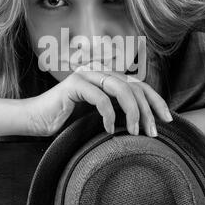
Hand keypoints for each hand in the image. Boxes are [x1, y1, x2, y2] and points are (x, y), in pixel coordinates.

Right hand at [26, 62, 172, 136]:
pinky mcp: (74, 84)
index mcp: (107, 78)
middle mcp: (99, 72)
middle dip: (148, 109)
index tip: (167, 119)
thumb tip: (145, 123)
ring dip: (132, 112)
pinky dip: (108, 115)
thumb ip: (118, 111)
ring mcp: (87, 75)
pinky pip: (100, 98)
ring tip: (134, 132)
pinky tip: (108, 130)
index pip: (139, 85)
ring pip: (121, 88)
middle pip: (134, 86)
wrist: (37, 120)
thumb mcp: (99, 116)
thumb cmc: (67, 120)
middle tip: (153, 131)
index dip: (156, 100)